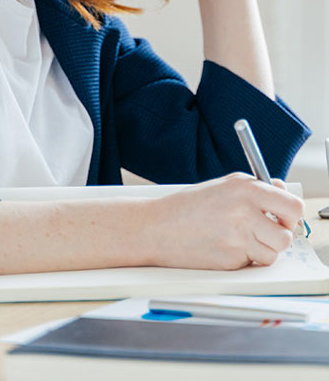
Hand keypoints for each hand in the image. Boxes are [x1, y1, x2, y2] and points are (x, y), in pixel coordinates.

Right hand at [145, 173, 304, 269]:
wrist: (157, 227)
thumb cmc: (187, 206)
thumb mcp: (223, 185)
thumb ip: (255, 188)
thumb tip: (281, 191)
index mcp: (245, 188)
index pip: (292, 205)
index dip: (290, 215)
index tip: (283, 218)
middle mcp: (244, 211)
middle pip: (286, 235)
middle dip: (278, 237)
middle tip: (264, 233)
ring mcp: (238, 236)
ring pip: (273, 253)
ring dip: (262, 250)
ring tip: (240, 240)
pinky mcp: (231, 259)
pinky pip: (253, 263)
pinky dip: (244, 259)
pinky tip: (224, 247)